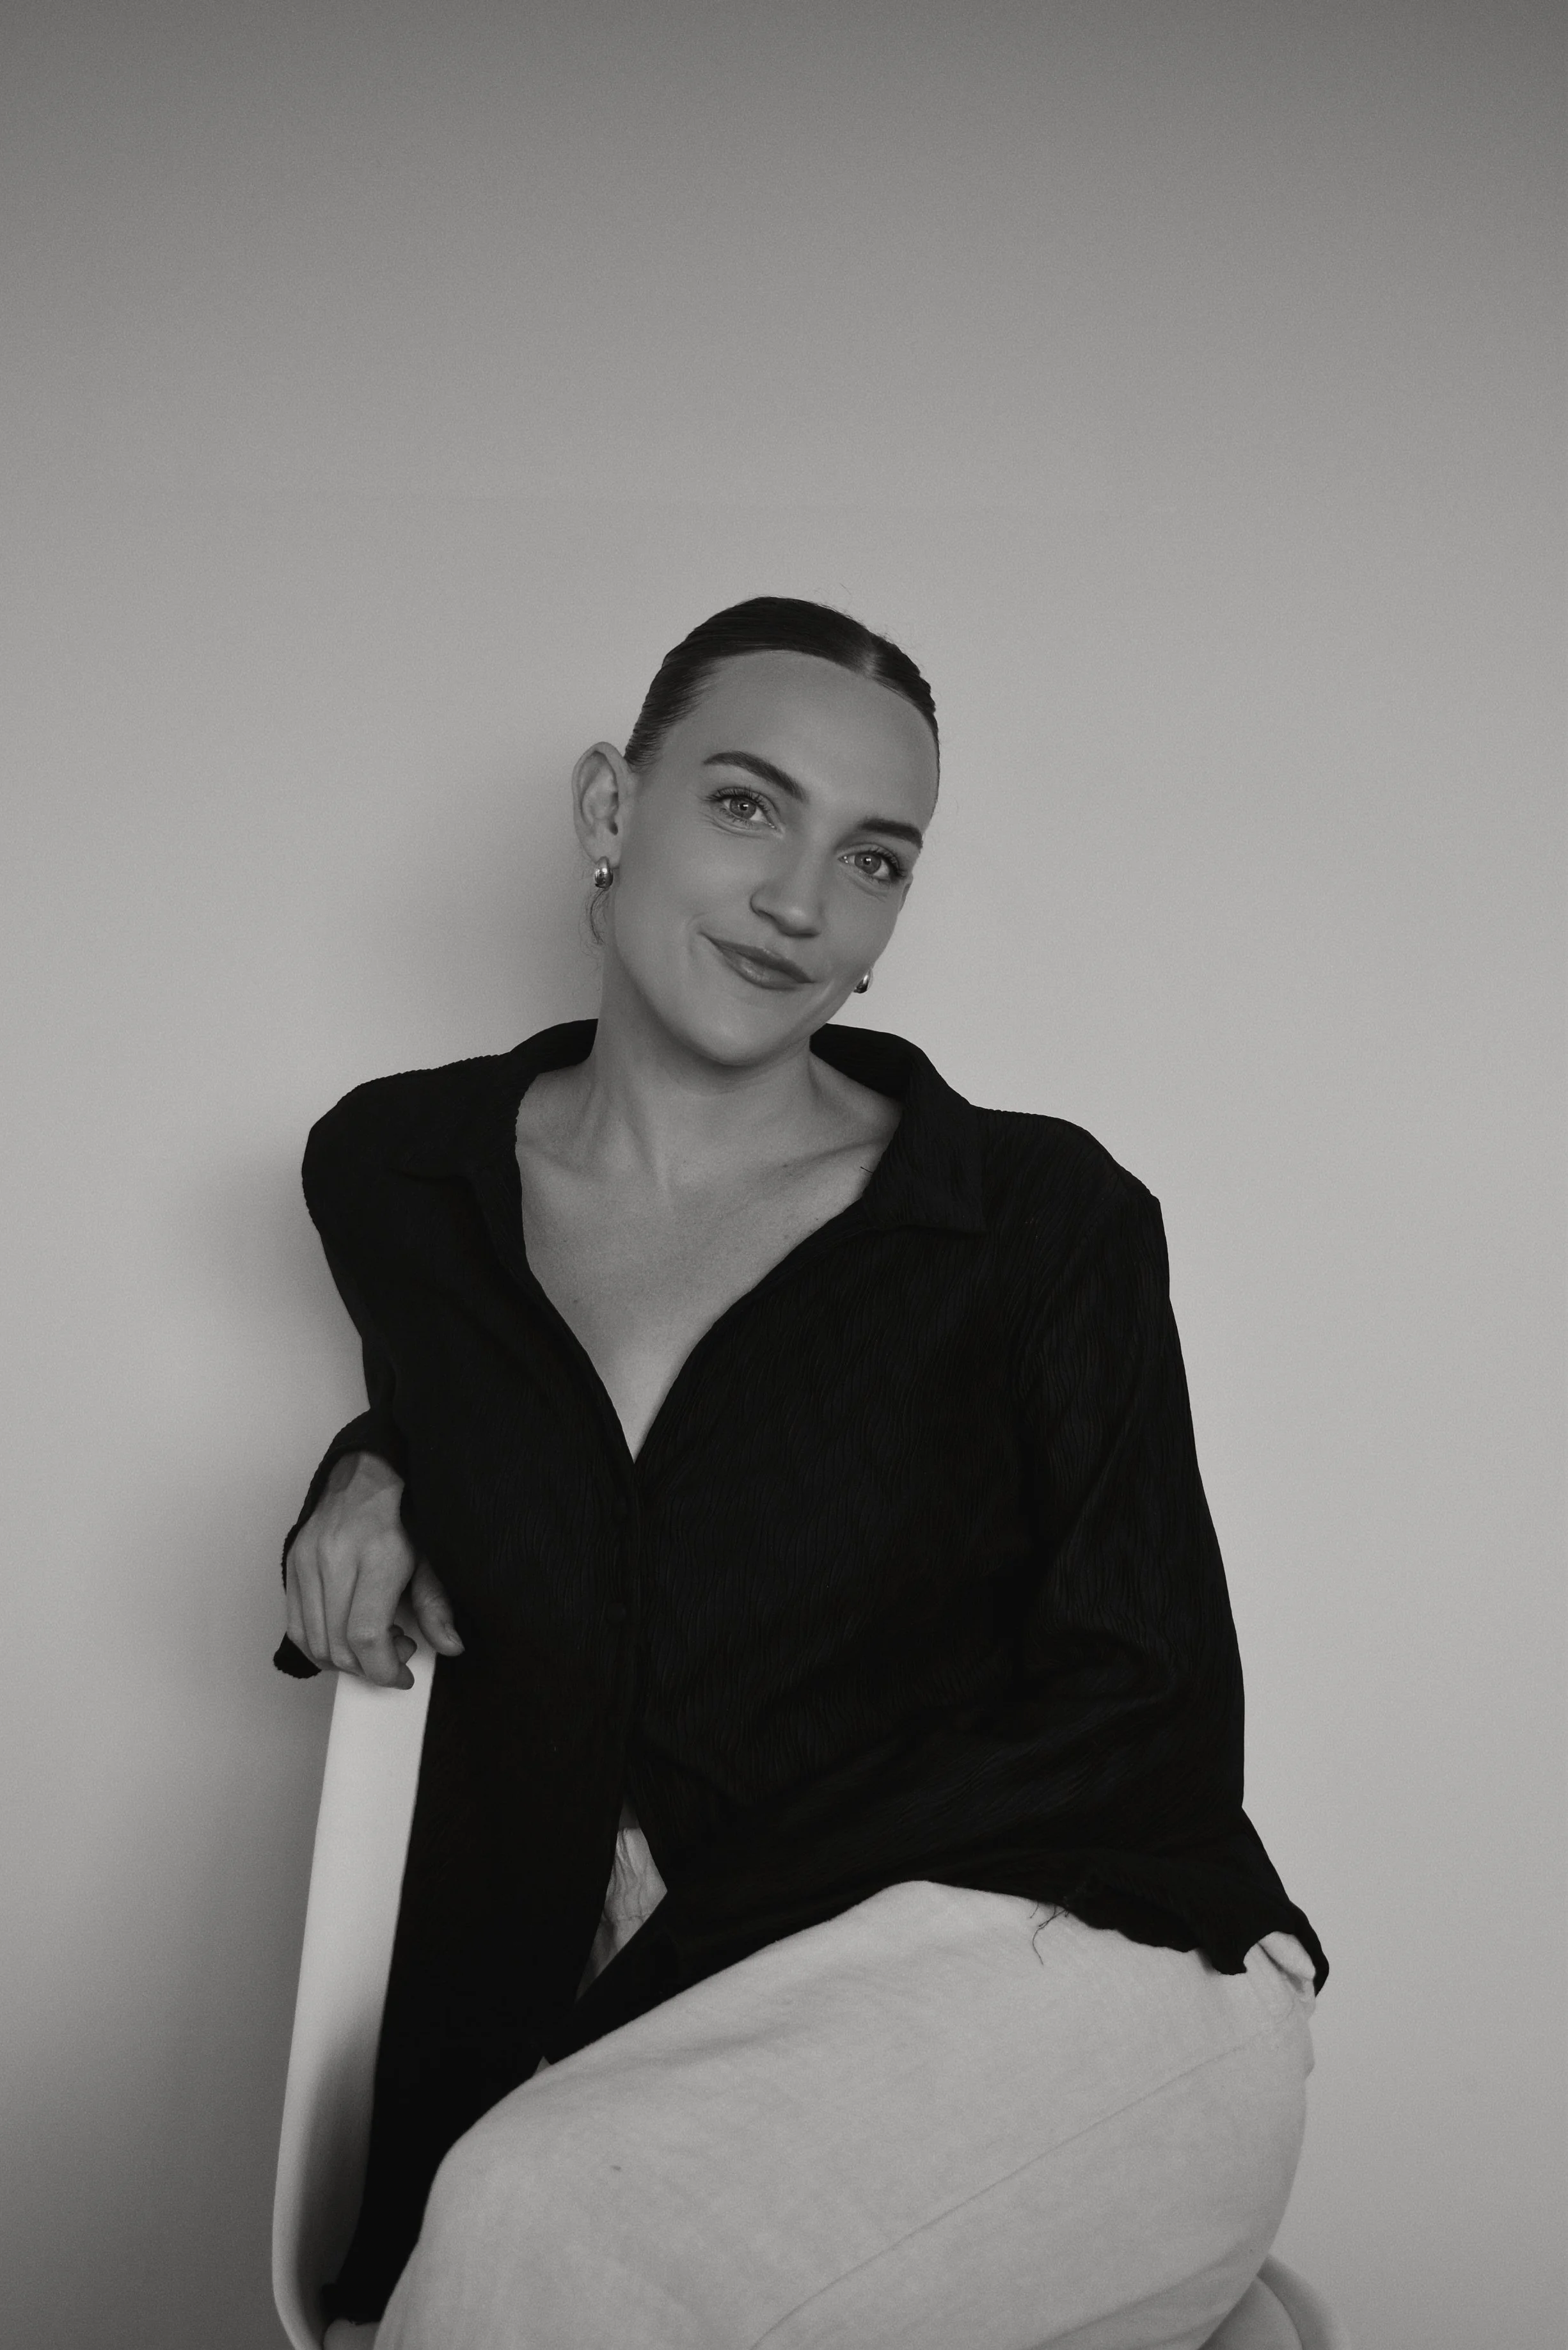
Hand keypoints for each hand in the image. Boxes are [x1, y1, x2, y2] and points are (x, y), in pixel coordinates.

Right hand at [284, 1450, 462, 1686]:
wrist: (370, 1470)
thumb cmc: (405, 1510)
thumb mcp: (432, 1554)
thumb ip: (437, 1603)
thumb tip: (449, 1646)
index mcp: (377, 1556)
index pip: (366, 1636)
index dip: (383, 1669)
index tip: (402, 1675)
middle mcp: (336, 1558)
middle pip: (338, 1645)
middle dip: (368, 1667)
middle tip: (395, 1653)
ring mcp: (308, 1560)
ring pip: (313, 1640)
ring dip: (343, 1659)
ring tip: (373, 1641)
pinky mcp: (293, 1562)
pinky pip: (295, 1623)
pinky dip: (318, 1644)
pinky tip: (344, 1636)